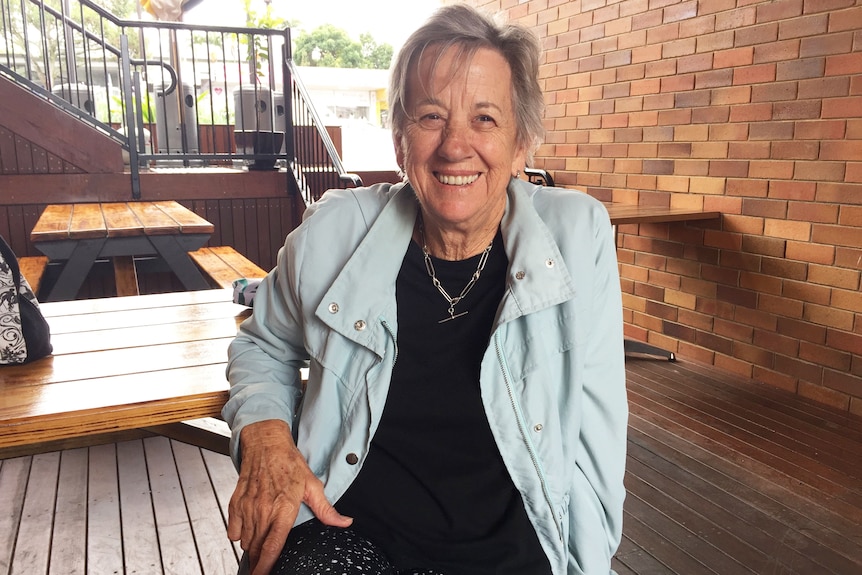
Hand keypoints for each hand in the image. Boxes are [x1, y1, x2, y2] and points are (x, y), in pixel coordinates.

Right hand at [227, 419, 352, 574]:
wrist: (266, 444)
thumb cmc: (289, 463)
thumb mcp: (313, 485)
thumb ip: (326, 510)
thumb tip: (345, 522)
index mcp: (283, 509)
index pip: (273, 547)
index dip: (266, 568)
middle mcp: (263, 511)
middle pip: (257, 550)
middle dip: (260, 561)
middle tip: (266, 564)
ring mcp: (247, 508)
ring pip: (245, 542)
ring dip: (252, 548)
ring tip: (261, 543)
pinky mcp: (236, 504)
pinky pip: (232, 532)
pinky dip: (239, 536)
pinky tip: (250, 530)